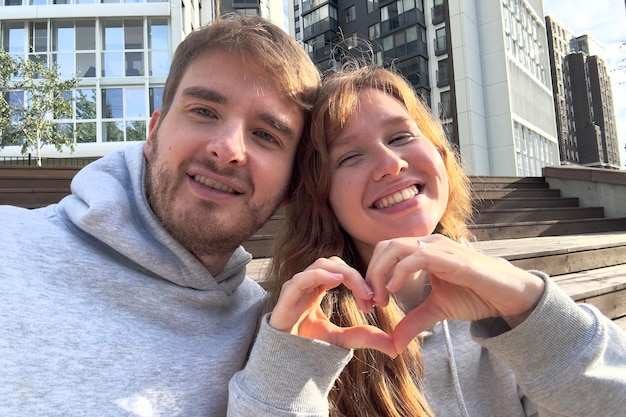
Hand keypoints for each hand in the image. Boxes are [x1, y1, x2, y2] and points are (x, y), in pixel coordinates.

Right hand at [269, 257, 396, 357]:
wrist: (285, 362)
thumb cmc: (309, 348)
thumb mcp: (342, 340)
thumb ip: (365, 337)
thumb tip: (394, 346)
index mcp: (318, 287)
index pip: (341, 271)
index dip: (360, 280)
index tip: (374, 300)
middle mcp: (307, 283)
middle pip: (333, 263)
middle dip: (355, 276)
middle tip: (372, 295)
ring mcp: (295, 287)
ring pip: (321, 265)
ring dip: (344, 274)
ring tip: (361, 290)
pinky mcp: (287, 296)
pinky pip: (303, 278)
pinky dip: (321, 276)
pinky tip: (337, 281)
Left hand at [365, 234, 545, 353]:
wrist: (508, 297)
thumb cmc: (476, 296)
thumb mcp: (437, 310)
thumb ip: (414, 322)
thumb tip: (393, 344)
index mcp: (423, 251)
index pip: (386, 251)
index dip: (372, 274)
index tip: (369, 303)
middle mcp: (429, 244)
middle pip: (386, 247)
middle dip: (371, 274)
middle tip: (369, 302)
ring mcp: (440, 248)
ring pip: (396, 248)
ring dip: (381, 274)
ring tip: (380, 299)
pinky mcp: (451, 258)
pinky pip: (417, 257)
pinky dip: (400, 272)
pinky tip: (393, 291)